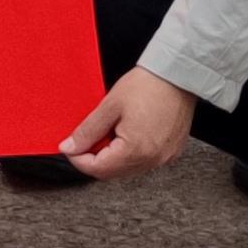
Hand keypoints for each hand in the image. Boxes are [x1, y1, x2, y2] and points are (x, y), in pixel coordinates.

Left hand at [60, 66, 198, 181]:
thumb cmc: (147, 85)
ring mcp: (164, 158)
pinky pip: (144, 161)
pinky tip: (128, 134)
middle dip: (95, 158)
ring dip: (113, 157)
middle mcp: (152, 160)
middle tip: (89, 136)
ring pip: (128, 168)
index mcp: (135, 151)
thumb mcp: (110, 106)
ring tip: (110, 131)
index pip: (97, 169)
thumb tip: (69, 148)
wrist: (178, 74)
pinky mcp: (171, 152)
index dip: (78, 159)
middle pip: (113, 172)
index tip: (70, 146)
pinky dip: (131, 153)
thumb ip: (87, 131)